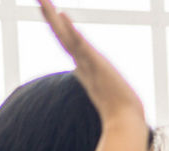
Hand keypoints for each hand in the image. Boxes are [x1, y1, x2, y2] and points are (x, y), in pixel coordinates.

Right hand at [38, 0, 143, 125]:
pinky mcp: (96, 65)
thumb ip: (106, 91)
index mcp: (85, 67)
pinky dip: (71, 31)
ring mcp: (87, 64)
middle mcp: (82, 64)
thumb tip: (104, 93)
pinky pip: (81, 45)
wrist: (124, 121)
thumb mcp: (109, 92)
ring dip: (55, 19)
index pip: (69, 43)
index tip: (56, 13)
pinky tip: (63, 16)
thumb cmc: (120, 111)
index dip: (61, 29)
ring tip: (43, 0)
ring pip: (67, 37)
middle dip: (51, 18)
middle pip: (62, 36)